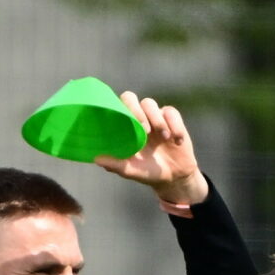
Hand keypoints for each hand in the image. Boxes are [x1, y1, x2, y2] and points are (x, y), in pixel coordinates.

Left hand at [95, 93, 206, 207]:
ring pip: (150, 104)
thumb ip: (115, 165)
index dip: (117, 109)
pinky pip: (171, 112)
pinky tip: (177, 141)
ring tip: (165, 137)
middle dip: (136, 111)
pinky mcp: (171, 117)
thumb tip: (96, 159)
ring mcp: (153, 115)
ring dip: (156, 120)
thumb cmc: (147, 172)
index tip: (123, 123)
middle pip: (130, 98)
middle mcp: (136, 117)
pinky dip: (175, 126)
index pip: (115, 108)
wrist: (173, 176)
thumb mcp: (131, 170)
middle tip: (145, 131)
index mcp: (123, 127)